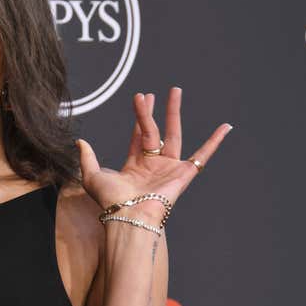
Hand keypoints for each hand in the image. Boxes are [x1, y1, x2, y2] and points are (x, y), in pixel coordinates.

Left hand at [76, 87, 231, 218]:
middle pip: (154, 131)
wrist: (129, 214)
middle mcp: (153, 165)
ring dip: (174, 112)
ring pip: (174, 134)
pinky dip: (215, 142)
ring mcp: (169, 168)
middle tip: (153, 92)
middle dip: (153, 111)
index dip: (140, 118)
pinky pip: (203, 155)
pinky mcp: (184, 174)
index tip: (141, 98)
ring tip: (175, 91)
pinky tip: (225, 127)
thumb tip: (80, 141)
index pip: (138, 136)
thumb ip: (87, 157)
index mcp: (134, 166)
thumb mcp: (91, 176)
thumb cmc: (111, 201)